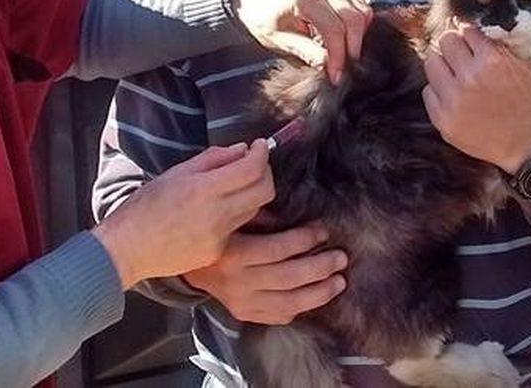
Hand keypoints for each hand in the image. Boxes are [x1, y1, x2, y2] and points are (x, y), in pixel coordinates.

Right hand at [95, 142, 273, 287]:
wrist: (128, 248)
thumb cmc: (144, 207)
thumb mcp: (174, 173)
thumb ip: (212, 159)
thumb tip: (242, 150)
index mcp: (202, 189)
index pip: (251, 169)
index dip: (261, 153)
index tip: (259, 145)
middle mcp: (216, 214)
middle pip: (264, 191)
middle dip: (265, 173)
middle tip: (254, 164)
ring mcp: (219, 237)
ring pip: (255, 211)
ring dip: (252, 194)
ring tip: (235, 186)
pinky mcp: (218, 253)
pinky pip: (238, 229)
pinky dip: (235, 215)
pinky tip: (218, 211)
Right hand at [182, 224, 346, 324]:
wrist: (189, 268)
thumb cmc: (215, 237)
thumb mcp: (231, 219)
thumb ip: (258, 216)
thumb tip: (290, 214)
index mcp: (234, 254)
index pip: (278, 249)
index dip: (305, 239)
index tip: (323, 231)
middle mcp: (238, 282)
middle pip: (290, 277)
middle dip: (321, 267)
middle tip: (341, 257)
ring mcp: (242, 302)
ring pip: (290, 302)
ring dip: (320, 292)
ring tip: (339, 281)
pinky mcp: (245, 314)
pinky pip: (279, 316)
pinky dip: (300, 308)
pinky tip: (316, 297)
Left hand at [232, 0, 370, 83]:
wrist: (256, 1)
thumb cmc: (264, 20)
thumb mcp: (280, 41)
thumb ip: (307, 52)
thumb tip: (330, 66)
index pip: (334, 29)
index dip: (339, 56)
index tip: (336, 76)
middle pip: (354, 18)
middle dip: (352, 47)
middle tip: (343, 68)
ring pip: (362, 11)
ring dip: (358, 36)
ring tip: (343, 54)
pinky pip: (360, 6)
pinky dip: (358, 25)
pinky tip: (345, 39)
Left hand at [422, 24, 530, 173]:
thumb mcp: (526, 69)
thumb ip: (499, 48)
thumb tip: (476, 33)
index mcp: (491, 61)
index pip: (467, 31)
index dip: (471, 35)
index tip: (472, 40)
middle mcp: (469, 78)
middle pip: (445, 41)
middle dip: (455, 45)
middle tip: (462, 54)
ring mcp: (453, 100)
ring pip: (431, 63)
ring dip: (443, 64)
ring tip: (455, 73)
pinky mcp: (443, 120)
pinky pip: (428, 92)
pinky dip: (438, 90)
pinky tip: (453, 95)